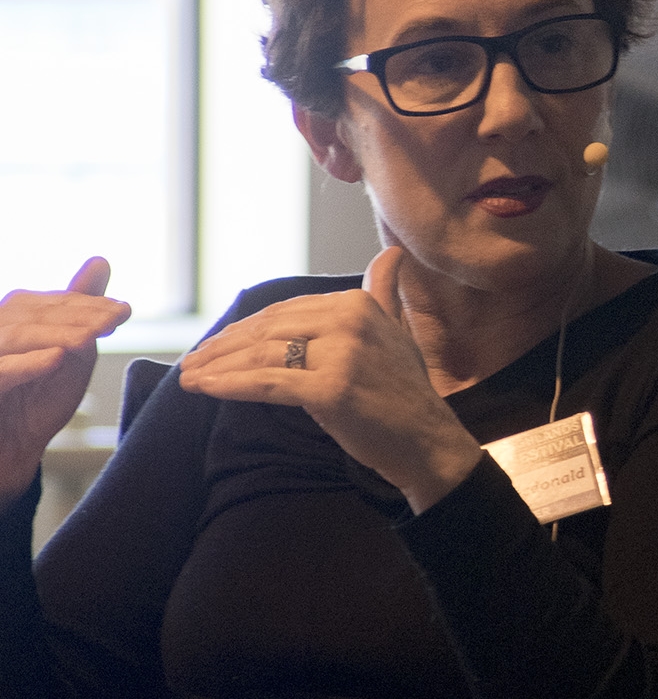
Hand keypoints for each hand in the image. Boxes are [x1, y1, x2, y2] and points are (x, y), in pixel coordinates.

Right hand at [0, 258, 130, 507]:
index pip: (49, 303)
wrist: (11, 452)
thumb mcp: (69, 353)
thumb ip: (80, 310)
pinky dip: (27, 364)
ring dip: (57, 334)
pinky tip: (56, 359)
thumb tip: (100, 260)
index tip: (124, 311)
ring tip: (92, 337)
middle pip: (31, 313)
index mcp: (13, 319)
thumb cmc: (38, 400)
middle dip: (77, 315)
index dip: (87, 304)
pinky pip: (0, 371)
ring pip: (16, 335)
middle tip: (115, 319)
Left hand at [177, 246, 481, 512]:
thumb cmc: (405, 394)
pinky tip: (202, 388)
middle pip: (267, 330)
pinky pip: (266, 384)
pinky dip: (228, 385)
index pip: (284, 311)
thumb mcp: (396, 332)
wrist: (428, 443)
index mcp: (358, 302)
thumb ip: (384, 292)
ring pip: (261, 355)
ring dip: (217, 367)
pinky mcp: (331, 388)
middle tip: (190, 362)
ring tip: (188, 377)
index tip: (213, 345)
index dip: (244, 329)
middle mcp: (350, 319)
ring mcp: (342, 353)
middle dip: (222, 347)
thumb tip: (389, 255)